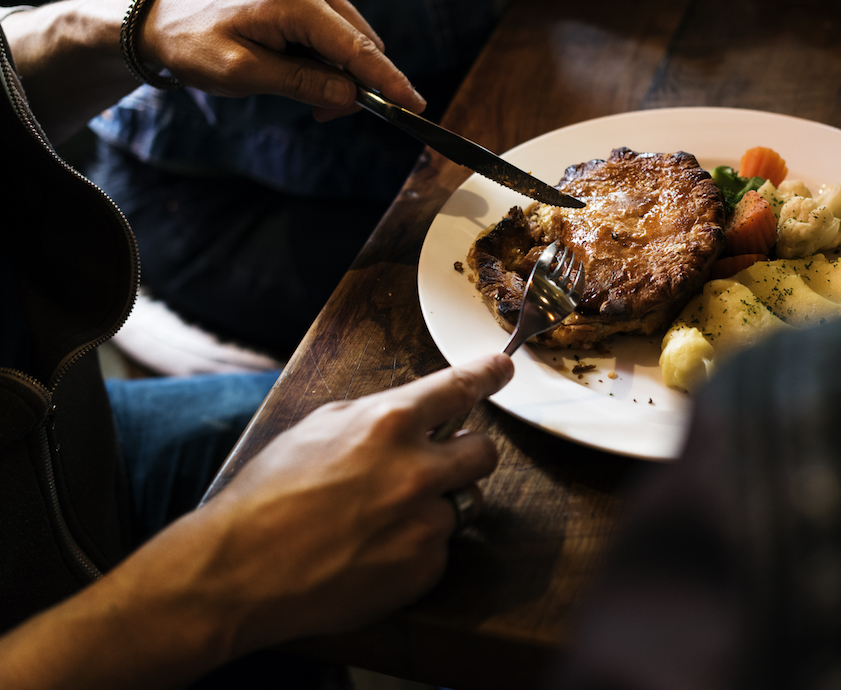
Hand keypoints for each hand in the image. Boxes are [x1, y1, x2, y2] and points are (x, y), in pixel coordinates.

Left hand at [140, 0, 424, 120]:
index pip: (357, 49)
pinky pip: (336, 31)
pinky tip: (303, 74)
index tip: (415, 107)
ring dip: (342, 75)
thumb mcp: (242, 73)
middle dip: (358, 85)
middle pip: (361, 45)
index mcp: (295, 2)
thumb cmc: (191, 42)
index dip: (389, 82)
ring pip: (352, 40)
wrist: (157, 13)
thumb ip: (301, 84)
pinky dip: (330, 60)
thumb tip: (351, 96)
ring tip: (308, 98)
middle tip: (324, 115)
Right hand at [192, 354, 508, 649]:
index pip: (460, 388)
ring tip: (383, 516)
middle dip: (466, 452)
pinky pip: (440, 548)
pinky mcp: (424, 569)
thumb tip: (415, 414)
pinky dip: (416, 547)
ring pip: (464, 503)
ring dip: (437, 504)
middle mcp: (417, 470)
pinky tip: (373, 550)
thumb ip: (377, 417)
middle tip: (436, 463)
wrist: (238, 570)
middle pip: (484, 451)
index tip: (502, 370)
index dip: (487, 375)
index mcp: (388, 423)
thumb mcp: (318, 427)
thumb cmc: (268, 495)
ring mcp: (424, 523)